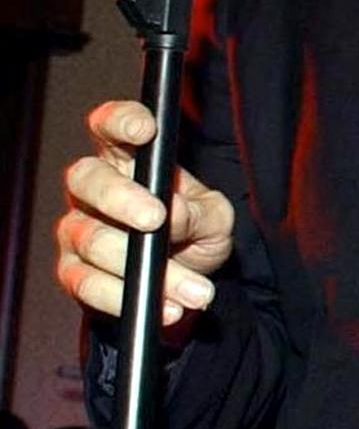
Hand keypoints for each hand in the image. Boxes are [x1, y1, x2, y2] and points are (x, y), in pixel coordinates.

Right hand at [53, 100, 232, 325]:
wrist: (188, 282)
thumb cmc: (196, 232)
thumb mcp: (215, 218)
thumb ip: (198, 211)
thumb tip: (173, 212)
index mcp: (128, 160)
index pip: (110, 126)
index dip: (121, 121)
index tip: (146, 130)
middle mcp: (93, 190)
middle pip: (86, 178)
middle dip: (121, 198)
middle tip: (157, 219)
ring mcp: (77, 230)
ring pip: (91, 239)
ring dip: (144, 267)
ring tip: (192, 288)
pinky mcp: (74, 272)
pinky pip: (88, 284)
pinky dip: (128, 299)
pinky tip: (168, 307)